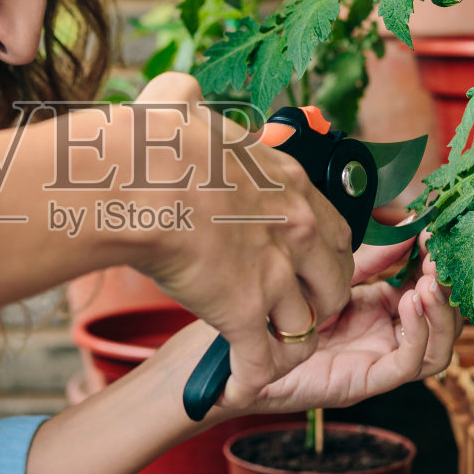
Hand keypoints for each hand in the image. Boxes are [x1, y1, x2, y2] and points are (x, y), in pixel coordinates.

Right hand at [121, 73, 354, 410]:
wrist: (137, 178)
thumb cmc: (152, 139)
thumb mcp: (179, 102)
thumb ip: (189, 99)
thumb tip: (178, 90)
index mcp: (289, 181)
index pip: (336, 228)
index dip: (322, 253)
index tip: (304, 263)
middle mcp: (297, 228)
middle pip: (333, 280)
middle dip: (317, 299)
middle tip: (291, 308)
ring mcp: (275, 274)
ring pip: (306, 325)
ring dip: (286, 339)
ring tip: (266, 348)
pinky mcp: (245, 312)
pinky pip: (264, 360)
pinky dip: (252, 376)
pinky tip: (240, 382)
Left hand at [227, 257, 459, 415]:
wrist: (241, 353)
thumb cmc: (279, 315)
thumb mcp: (331, 278)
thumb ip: (370, 259)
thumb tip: (408, 229)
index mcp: (380, 308)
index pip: (428, 288)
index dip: (438, 264)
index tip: (437, 234)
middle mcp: (386, 336)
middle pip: (442, 321)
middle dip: (447, 288)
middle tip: (439, 257)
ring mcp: (379, 360)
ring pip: (437, 347)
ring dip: (441, 313)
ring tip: (430, 282)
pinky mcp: (366, 380)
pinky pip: (409, 364)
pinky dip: (418, 335)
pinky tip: (411, 304)